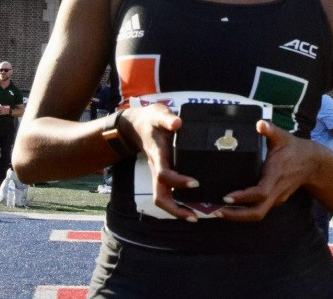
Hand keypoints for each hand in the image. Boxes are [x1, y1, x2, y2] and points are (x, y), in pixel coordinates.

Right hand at [121, 104, 199, 220]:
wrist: (135, 125)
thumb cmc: (150, 120)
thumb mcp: (158, 114)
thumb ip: (167, 118)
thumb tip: (177, 123)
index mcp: (157, 155)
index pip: (164, 175)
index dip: (178, 182)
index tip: (195, 183)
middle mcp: (157, 168)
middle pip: (160, 197)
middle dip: (175, 210)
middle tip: (194, 216)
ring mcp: (158, 173)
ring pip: (163, 198)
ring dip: (177, 210)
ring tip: (196, 216)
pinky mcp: (163, 174)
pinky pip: (169, 193)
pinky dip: (179, 202)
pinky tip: (195, 204)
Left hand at [215, 120, 319, 222]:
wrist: (312, 164)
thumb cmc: (294, 149)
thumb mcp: (282, 137)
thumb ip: (270, 130)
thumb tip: (260, 123)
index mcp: (275, 176)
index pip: (260, 192)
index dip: (244, 197)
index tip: (227, 197)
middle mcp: (276, 191)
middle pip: (257, 213)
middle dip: (236, 215)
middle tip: (216, 212)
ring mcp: (276, 198)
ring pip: (257, 214)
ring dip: (238, 216)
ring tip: (218, 211)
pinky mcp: (275, 200)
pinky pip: (259, 210)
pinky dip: (244, 211)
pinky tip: (231, 207)